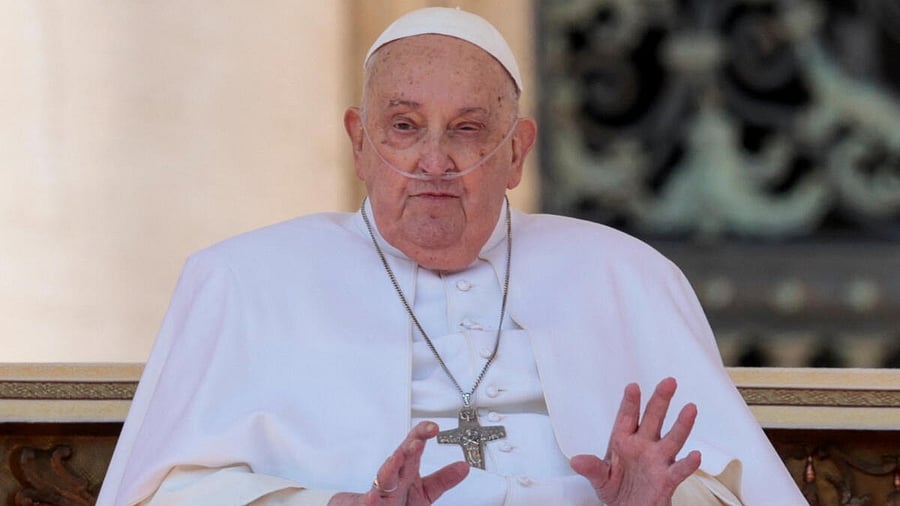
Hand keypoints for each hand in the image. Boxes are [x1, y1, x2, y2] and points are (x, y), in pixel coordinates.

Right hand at [328, 421, 468, 504]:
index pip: (413, 447)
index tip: (433, 427)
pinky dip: (371, 500)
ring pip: (384, 479)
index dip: (421, 434)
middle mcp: (392, 478)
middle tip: (418, 441)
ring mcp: (379, 493)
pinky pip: (369, 503)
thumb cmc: (394, 501)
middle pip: (399, 458)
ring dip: (390, 467)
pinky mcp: (366, 505)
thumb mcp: (423, 492)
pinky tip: (373, 497)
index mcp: (405, 471)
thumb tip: (464, 467)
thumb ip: (442, 480)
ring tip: (398, 457)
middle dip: (408, 448)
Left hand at [571, 377, 700, 505]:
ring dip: (681, 425)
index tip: (632, 386)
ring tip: (690, 409)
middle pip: (654, 419)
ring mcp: (657, 460)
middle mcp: (643, 446)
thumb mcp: (600, 478)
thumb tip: (576, 461)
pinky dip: (688, 464)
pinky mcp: (667, 479)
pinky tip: (695, 455)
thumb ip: (591, 468)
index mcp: (624, 441)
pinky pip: (679, 470)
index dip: (631, 402)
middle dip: (660, 401)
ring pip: (672, 439)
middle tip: (668, 382)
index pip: (628, 417)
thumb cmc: (616, 489)